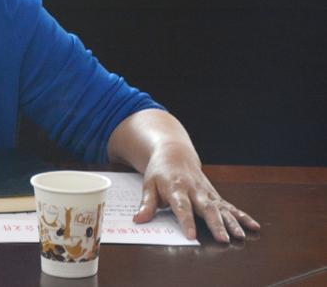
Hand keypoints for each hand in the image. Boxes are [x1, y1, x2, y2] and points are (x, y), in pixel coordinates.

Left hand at [133, 143, 260, 242]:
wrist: (175, 153)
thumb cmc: (160, 172)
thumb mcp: (148, 185)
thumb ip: (146, 204)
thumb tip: (138, 220)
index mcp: (176, 188)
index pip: (182, 207)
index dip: (187, 221)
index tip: (191, 236)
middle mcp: (195, 190)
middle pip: (206, 208)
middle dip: (215, 224)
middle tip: (223, 239)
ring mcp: (207, 192)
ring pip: (221, 208)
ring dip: (232, 223)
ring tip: (240, 237)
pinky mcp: (215, 195)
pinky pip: (230, 206)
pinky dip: (242, 216)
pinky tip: (254, 226)